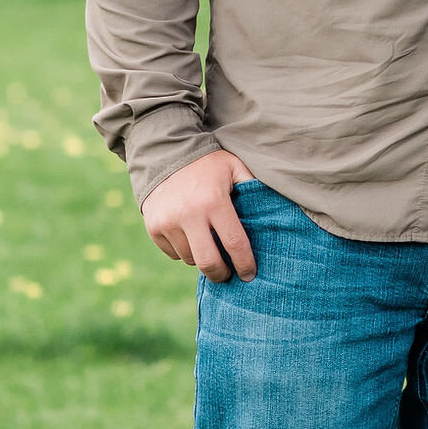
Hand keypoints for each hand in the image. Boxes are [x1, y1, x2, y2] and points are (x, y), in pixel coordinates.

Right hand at [142, 149, 254, 279]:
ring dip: (202, 258)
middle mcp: (189, 214)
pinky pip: (173, 253)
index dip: (245, 264)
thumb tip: (274, 211)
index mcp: (214, 201)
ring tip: (209, 246)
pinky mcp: (153, 227)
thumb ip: (253, 186)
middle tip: (228, 274)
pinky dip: (183, 251)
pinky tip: (190, 237)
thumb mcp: (234, 167)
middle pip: (208, 263)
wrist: (165, 153)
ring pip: (190, 259)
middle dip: (222, 275)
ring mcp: (168, 222)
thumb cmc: (208, 164)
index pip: (234, 244)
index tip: (249, 275)